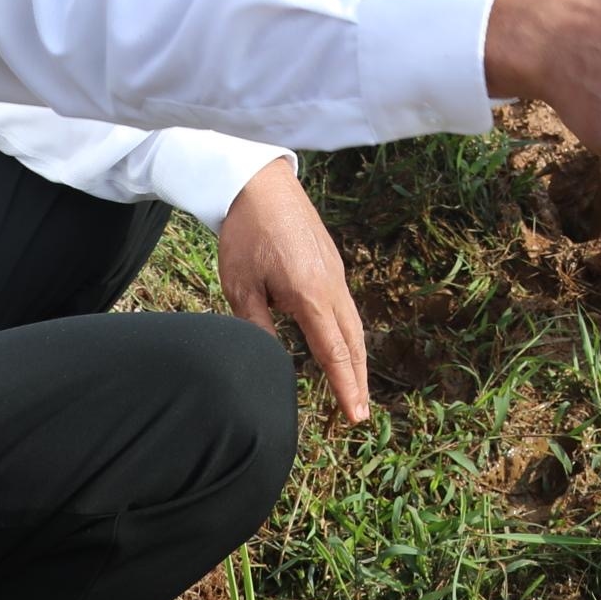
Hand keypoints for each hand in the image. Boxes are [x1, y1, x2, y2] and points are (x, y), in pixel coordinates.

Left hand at [217, 157, 371, 421]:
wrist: (260, 185)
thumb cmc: (245, 234)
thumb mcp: (240, 286)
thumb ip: (256, 326)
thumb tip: (269, 362)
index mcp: (309, 295)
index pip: (333, 352)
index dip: (345, 387)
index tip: (355, 415)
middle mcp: (331, 287)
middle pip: (354, 343)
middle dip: (358, 381)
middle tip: (360, 415)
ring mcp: (336, 275)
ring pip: (354, 326)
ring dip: (357, 360)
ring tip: (355, 389)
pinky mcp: (332, 266)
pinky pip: (347, 309)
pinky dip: (350, 337)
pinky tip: (342, 348)